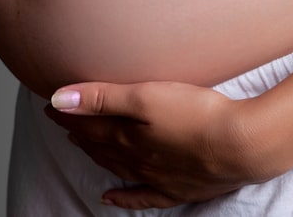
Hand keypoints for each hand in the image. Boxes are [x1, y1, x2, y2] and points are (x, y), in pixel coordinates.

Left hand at [45, 81, 277, 209]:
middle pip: (100, 147)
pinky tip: (111, 196)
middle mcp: (137, 161)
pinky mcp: (180, 188)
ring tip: (81, 147)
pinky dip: (124, 197)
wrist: (241, 144)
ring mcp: (158, 178)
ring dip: (96, 157)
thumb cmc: (197, 114)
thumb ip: (102, 98)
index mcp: (127, 137)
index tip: (51, 106)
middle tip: (63, 121)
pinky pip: (143, 197)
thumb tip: (58, 100)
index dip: (68, 115)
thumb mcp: (146, 96)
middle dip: (79, 132)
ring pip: (117, 169)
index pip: (88, 126)